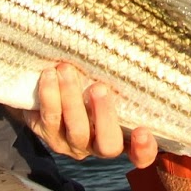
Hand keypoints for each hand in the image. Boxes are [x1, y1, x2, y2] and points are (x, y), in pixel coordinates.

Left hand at [20, 62, 158, 168]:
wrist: (46, 90)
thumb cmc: (91, 80)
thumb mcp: (110, 80)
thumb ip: (121, 76)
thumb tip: (140, 36)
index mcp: (124, 135)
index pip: (141, 155)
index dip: (144, 149)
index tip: (143, 131)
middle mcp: (100, 145)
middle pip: (108, 144)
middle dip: (104, 117)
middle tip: (99, 88)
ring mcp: (74, 144)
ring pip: (77, 131)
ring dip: (72, 100)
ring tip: (66, 70)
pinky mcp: (49, 136)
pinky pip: (50, 119)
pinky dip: (50, 96)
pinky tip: (49, 75)